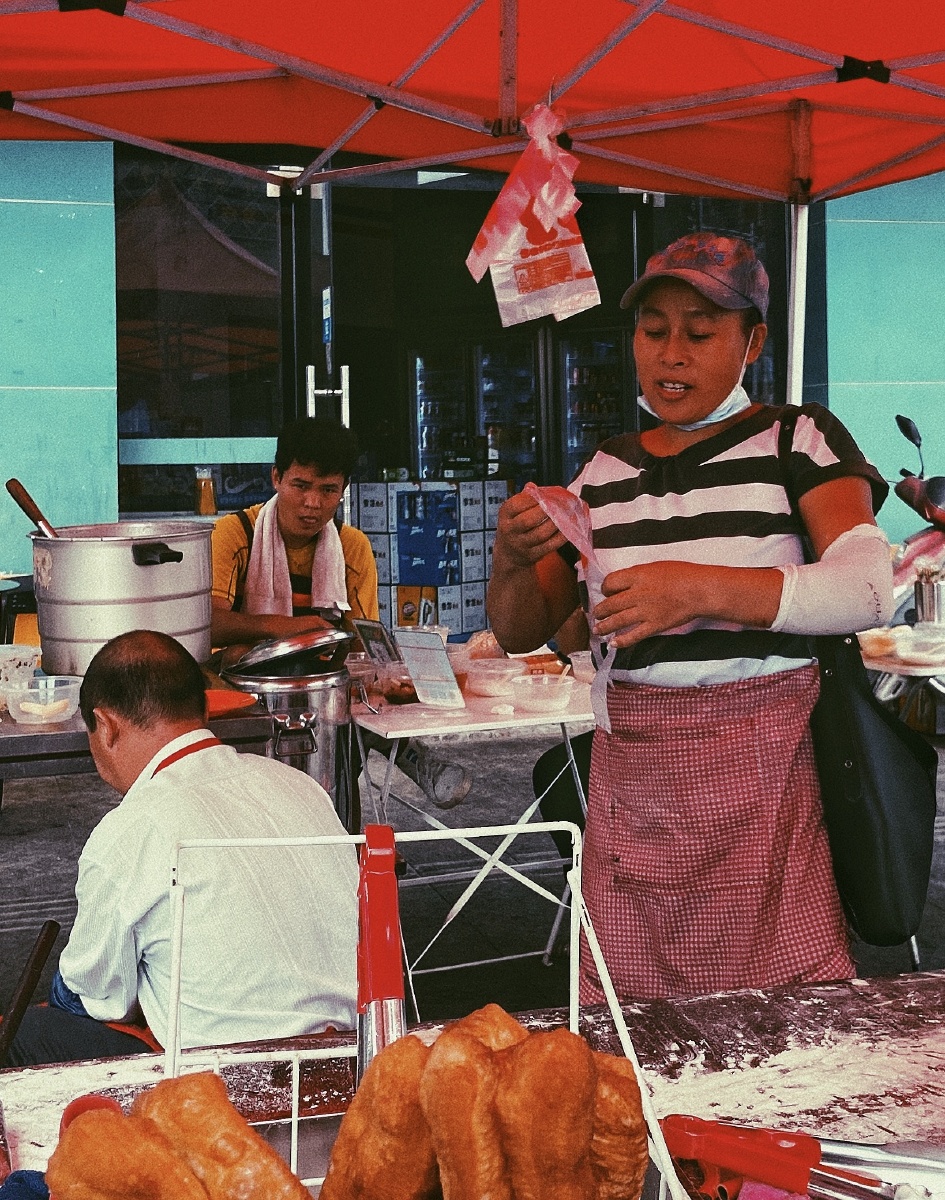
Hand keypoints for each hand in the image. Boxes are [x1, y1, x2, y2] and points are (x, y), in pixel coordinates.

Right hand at [493, 490, 566, 570]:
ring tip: (565, 513)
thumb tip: (532, 486)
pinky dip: (560, 537)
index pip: (515, 506)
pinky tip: (567, 528)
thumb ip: (523, 499)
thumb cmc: (514, 528)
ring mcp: (522, 545)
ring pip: (540, 534)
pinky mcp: (533, 555)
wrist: (508, 555)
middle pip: (527, 521)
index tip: (543, 493)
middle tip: (558, 503)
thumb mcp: (512, 513)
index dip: (530, 498)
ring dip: (555, 523)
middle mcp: (510, 531)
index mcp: (505, 516)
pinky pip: (550, 546)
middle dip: (544, 510)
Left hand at [593, 561, 708, 646]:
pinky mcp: (654, 625)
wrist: (701, 590)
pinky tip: (613, 644)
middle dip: (600, 610)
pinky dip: (622, 641)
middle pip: (611, 603)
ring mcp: (645, 611)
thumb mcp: (656, 567)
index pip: (611, 582)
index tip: (606, 592)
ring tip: (597, 629)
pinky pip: (634, 635)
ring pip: (618, 620)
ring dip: (604, 626)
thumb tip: (626, 583)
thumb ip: (639, 575)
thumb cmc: (683, 574)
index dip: (605, 588)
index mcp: (638, 576)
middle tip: (596, 614)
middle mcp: (638, 594)